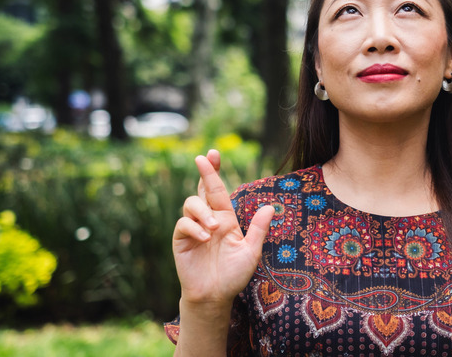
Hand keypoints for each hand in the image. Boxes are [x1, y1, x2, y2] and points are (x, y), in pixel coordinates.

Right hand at [172, 149, 273, 307]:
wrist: (215, 296)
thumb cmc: (234, 275)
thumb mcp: (251, 251)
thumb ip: (258, 230)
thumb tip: (270, 207)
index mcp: (226, 218)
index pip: (219, 190)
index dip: (215, 172)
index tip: (214, 154)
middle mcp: (209, 219)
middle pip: (203, 190)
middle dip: (204, 173)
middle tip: (202, 158)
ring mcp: (193, 229)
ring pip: (191, 205)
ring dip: (203, 211)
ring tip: (214, 228)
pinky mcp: (181, 241)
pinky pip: (183, 224)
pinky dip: (194, 227)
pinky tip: (205, 237)